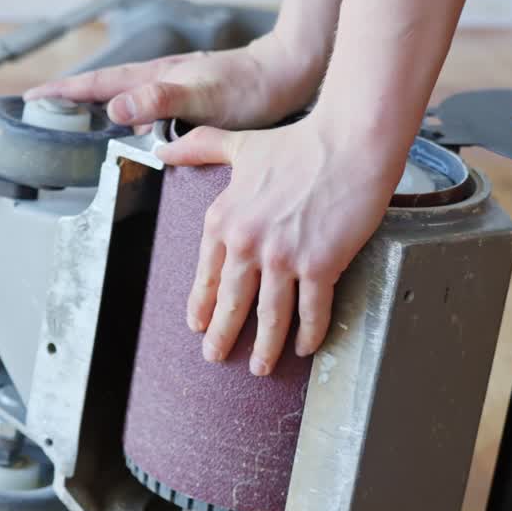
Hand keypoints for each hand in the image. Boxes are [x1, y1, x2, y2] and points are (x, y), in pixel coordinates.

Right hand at [23, 33, 323, 130]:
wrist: (288, 76)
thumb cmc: (250, 85)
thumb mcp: (201, 95)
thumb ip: (158, 100)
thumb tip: (115, 110)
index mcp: (154, 78)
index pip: (98, 84)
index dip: (63, 92)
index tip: (31, 97)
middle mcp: (160, 84)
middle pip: (105, 91)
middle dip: (72, 100)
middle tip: (42, 112)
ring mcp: (175, 94)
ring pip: (128, 105)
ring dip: (101, 113)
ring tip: (78, 128)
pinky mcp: (192, 107)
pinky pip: (150, 117)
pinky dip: (134, 125)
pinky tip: (138, 140)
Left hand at [158, 114, 407, 375]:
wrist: (348, 142)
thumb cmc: (299, 142)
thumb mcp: (240, 145)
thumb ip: (201, 149)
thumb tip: (163, 150)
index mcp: (224, 218)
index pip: (207, 273)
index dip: (202, 303)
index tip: (198, 325)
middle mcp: (246, 242)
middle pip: (231, 302)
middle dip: (223, 336)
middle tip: (216, 357)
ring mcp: (282, 257)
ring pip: (269, 316)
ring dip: (264, 348)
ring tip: (261, 368)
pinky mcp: (319, 265)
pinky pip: (311, 311)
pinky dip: (309, 334)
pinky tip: (305, 347)